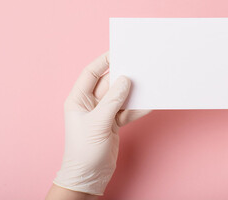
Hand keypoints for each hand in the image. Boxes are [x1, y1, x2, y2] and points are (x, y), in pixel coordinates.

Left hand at [49, 52, 150, 196]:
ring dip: (132, 92)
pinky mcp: (113, 123)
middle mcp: (90, 104)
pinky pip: (127, 111)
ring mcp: (103, 114)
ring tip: (147, 84)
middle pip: (109, 84)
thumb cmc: (84, 151)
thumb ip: (113, 100)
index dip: (103, 61)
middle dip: (123, 77)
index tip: (118, 52)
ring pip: (120, 97)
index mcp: (79, 99)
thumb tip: (125, 80)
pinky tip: (148, 104)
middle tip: (138, 67)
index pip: (91, 73)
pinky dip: (137, 108)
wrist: (89, 175)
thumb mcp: (98, 123)